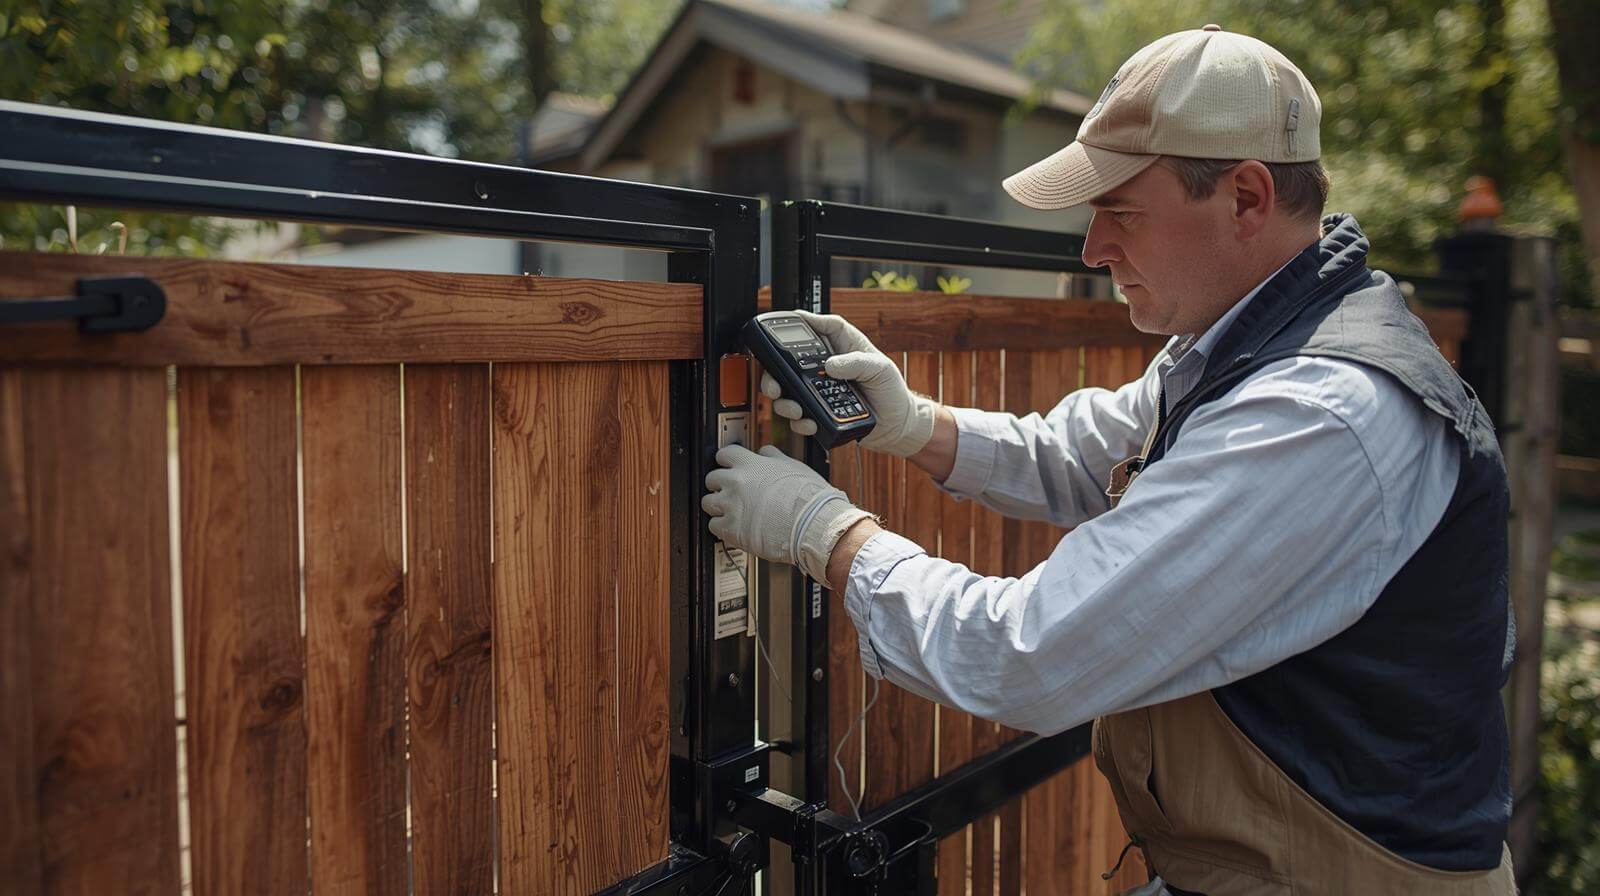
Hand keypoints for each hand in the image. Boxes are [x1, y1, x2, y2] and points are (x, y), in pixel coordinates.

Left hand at [702, 444, 871, 582]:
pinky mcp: (731, 529)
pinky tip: (734, 527)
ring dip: (717, 506)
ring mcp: (731, 506)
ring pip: (708, 502)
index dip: (727, 462)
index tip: (729, 467)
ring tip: (731, 511)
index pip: (724, 454)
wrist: (814, 525)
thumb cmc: (809, 498)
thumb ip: (773, 457)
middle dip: (720, 485)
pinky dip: (722, 527)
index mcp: (750, 464)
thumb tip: (764, 453)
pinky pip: (713, 526)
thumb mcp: (793, 466)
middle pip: (712, 478)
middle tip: (731, 492)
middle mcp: (736, 482)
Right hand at [760, 310, 936, 457]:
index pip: (820, 327)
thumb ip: (857, 363)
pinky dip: (799, 422)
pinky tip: (809, 422)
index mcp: (843, 347)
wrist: (897, 425)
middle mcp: (826, 367)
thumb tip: (831, 365)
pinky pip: (799, 417)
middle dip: (774, 371)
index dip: (803, 321)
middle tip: (775, 383)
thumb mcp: (880, 369)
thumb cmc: (892, 391)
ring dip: (784, 401)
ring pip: (787, 391)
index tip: (787, 320)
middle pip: (789, 361)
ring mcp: (819, 390)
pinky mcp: (819, 412)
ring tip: (796, 408)